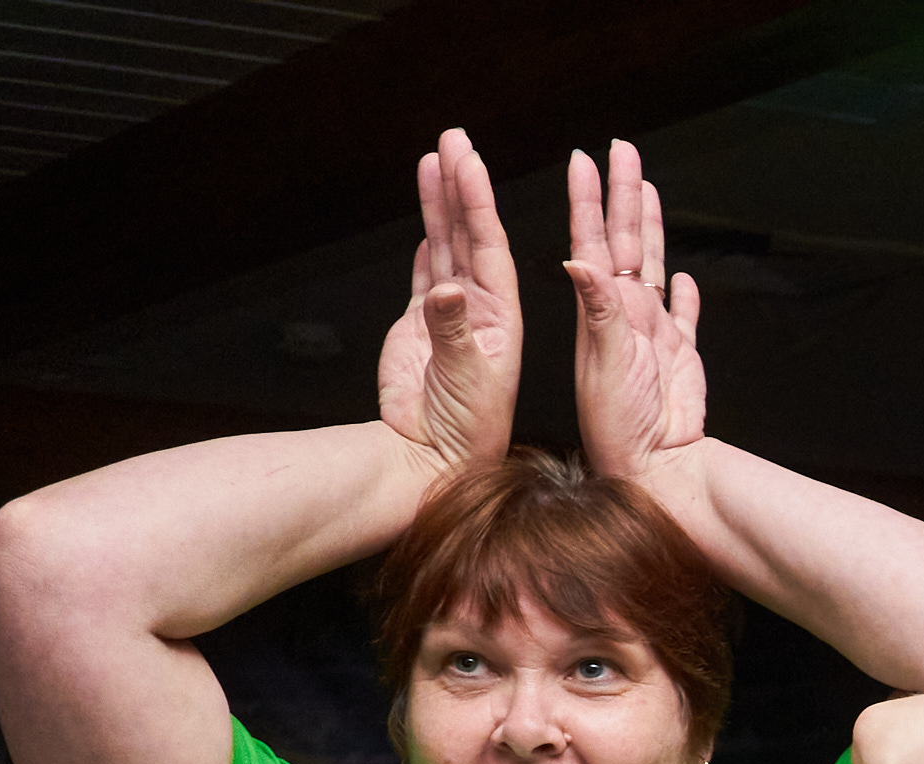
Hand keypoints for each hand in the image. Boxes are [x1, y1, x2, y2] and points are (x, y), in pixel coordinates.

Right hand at [376, 129, 522, 476]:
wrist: (432, 464)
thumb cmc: (467, 433)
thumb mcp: (468, 381)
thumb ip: (455, 333)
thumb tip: (445, 290)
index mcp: (501, 318)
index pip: (490, 245)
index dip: (479, 201)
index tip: (469, 160)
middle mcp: (479, 311)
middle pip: (470, 235)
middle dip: (462, 188)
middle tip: (454, 139)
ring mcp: (451, 317)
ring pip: (445, 247)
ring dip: (440, 206)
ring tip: (434, 162)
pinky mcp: (422, 329)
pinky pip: (426, 276)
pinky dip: (428, 246)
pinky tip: (431, 221)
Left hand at [565, 141, 703, 490]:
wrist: (656, 473)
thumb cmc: (621, 430)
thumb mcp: (605, 367)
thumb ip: (598, 312)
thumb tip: (578, 259)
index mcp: (602, 312)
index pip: (591, 240)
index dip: (588, 200)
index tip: (584, 159)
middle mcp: (624, 316)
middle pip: (622, 241)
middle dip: (621, 194)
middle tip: (622, 149)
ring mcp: (653, 336)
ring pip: (649, 266)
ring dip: (647, 228)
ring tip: (646, 191)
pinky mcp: (680, 360)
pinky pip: (683, 317)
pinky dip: (683, 296)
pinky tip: (680, 277)